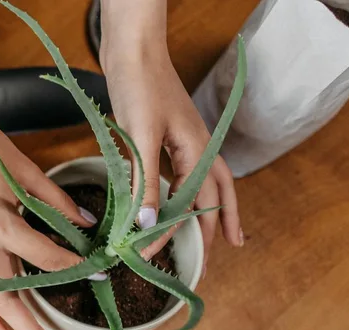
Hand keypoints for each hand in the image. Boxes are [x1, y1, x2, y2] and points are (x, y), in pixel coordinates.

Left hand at [100, 3, 243, 268]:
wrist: (132, 50)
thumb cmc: (140, 86)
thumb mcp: (140, 136)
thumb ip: (144, 181)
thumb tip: (146, 224)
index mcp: (197, 152)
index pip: (192, 205)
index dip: (173, 233)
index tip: (149, 255)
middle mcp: (197, 149)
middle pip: (216, 197)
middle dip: (216, 228)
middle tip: (211, 260)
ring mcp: (184, 143)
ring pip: (203, 186)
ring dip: (207, 213)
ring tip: (212, 238)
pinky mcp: (167, 137)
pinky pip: (181, 173)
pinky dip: (181, 194)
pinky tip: (173, 205)